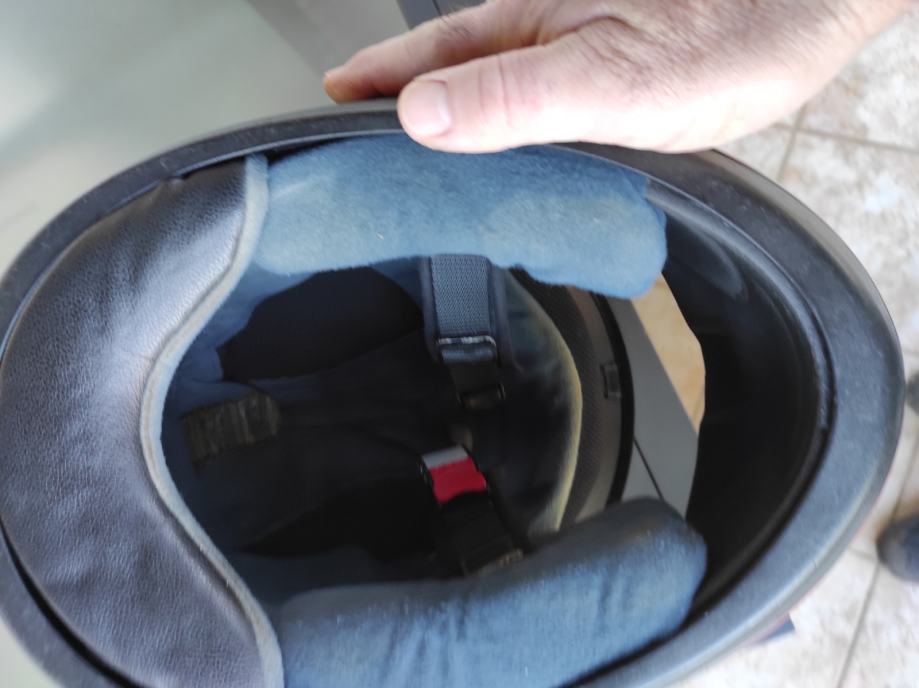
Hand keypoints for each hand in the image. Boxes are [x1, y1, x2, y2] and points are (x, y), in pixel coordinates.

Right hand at [325, 0, 912, 152]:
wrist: (802, 16)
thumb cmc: (724, 36)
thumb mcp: (607, 80)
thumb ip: (515, 97)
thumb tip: (421, 113)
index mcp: (527, 24)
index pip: (427, 56)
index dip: (376, 80)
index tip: (332, 101)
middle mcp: (545, 33)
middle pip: (451, 70)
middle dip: (402, 100)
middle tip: (363, 136)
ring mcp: (576, 54)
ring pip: (492, 88)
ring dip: (452, 116)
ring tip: (420, 153)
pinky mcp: (610, 79)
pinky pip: (538, 107)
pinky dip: (508, 131)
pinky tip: (510, 155)